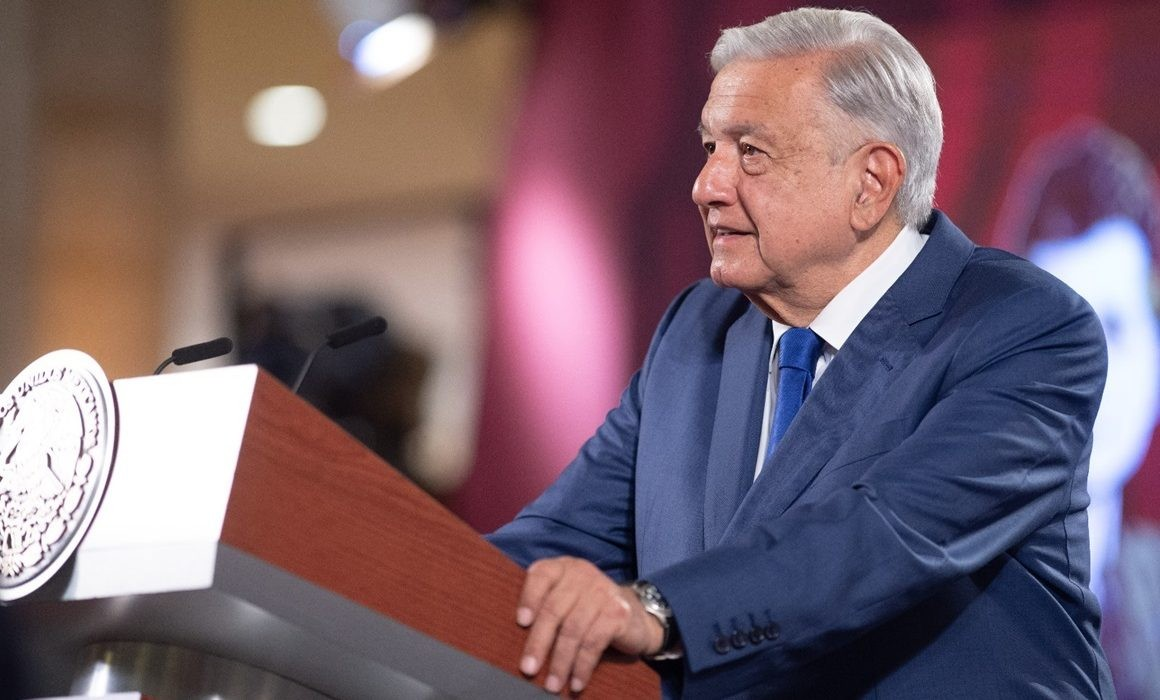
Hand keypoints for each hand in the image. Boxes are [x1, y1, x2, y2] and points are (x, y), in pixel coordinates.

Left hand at [516, 556, 663, 694]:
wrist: (634, 615)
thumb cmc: (587, 610)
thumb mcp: (565, 600)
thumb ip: (543, 606)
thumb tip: (510, 638)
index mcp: (563, 568)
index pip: (541, 575)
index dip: (529, 598)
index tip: (521, 623)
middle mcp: (582, 574)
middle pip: (554, 609)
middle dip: (538, 643)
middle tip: (528, 669)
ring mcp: (602, 592)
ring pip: (573, 630)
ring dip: (560, 663)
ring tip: (552, 685)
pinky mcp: (618, 612)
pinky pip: (594, 643)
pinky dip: (582, 666)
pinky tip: (576, 682)